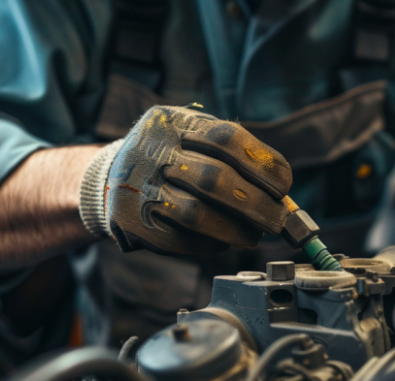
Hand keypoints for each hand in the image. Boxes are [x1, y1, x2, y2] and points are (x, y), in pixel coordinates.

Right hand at [79, 105, 292, 256]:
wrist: (110, 178)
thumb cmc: (170, 159)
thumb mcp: (194, 139)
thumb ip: (235, 157)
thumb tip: (283, 196)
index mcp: (173, 122)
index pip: (227, 138)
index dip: (262, 164)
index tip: (284, 186)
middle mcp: (152, 151)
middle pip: (215, 180)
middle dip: (256, 205)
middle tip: (277, 221)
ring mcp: (139, 188)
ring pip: (197, 214)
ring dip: (235, 230)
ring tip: (253, 236)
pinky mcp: (133, 221)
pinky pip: (180, 239)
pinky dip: (210, 244)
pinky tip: (222, 241)